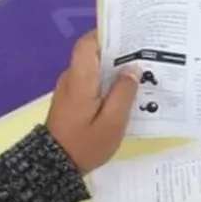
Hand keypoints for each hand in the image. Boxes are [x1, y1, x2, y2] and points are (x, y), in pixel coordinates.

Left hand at [46, 32, 138, 173]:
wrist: (54, 167)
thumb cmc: (85, 144)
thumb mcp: (112, 121)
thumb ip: (123, 93)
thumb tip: (132, 69)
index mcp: (80, 80)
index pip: (87, 45)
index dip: (106, 34)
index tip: (130, 34)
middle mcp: (71, 80)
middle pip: (93, 55)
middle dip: (118, 52)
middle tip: (147, 54)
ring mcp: (69, 90)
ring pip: (93, 69)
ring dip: (115, 68)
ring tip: (142, 72)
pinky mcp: (71, 101)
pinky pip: (91, 82)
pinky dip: (108, 82)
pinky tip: (127, 91)